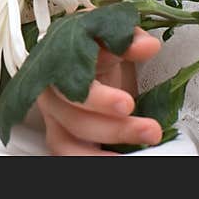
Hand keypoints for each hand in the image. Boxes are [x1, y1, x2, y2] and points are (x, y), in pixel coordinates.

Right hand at [36, 27, 162, 155]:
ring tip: (139, 152)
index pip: (69, 81)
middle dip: (113, 128)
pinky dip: (90, 161)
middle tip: (150, 130)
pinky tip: (118, 160)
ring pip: (66, 142)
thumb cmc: (96, 47)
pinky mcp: (59, 137)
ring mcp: (52, 117)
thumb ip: (129, 39)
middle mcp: (49, 91)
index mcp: (57, 61)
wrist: (86, 59)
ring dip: (100, 154)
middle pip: (72, 116)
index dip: (96, 97)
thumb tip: (147, 46)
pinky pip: (67, 155)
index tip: (126, 104)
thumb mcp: (112, 37)